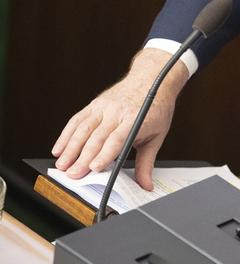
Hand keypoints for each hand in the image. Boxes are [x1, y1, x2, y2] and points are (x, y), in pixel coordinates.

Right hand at [51, 48, 188, 189]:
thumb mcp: (157, 135)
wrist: (152, 78)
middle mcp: (117, 112)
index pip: (117, 139)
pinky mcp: (95, 104)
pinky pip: (77, 120)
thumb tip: (145, 185)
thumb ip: (147, 162)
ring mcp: (104, 106)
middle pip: (96, 137)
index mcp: (136, 119)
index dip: (104, 154)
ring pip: (83, 128)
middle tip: (72, 175)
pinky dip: (66, 135)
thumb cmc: (156, 107)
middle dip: (82, 157)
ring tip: (62, 165)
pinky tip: (59, 148)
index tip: (94, 168)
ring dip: (70, 148)